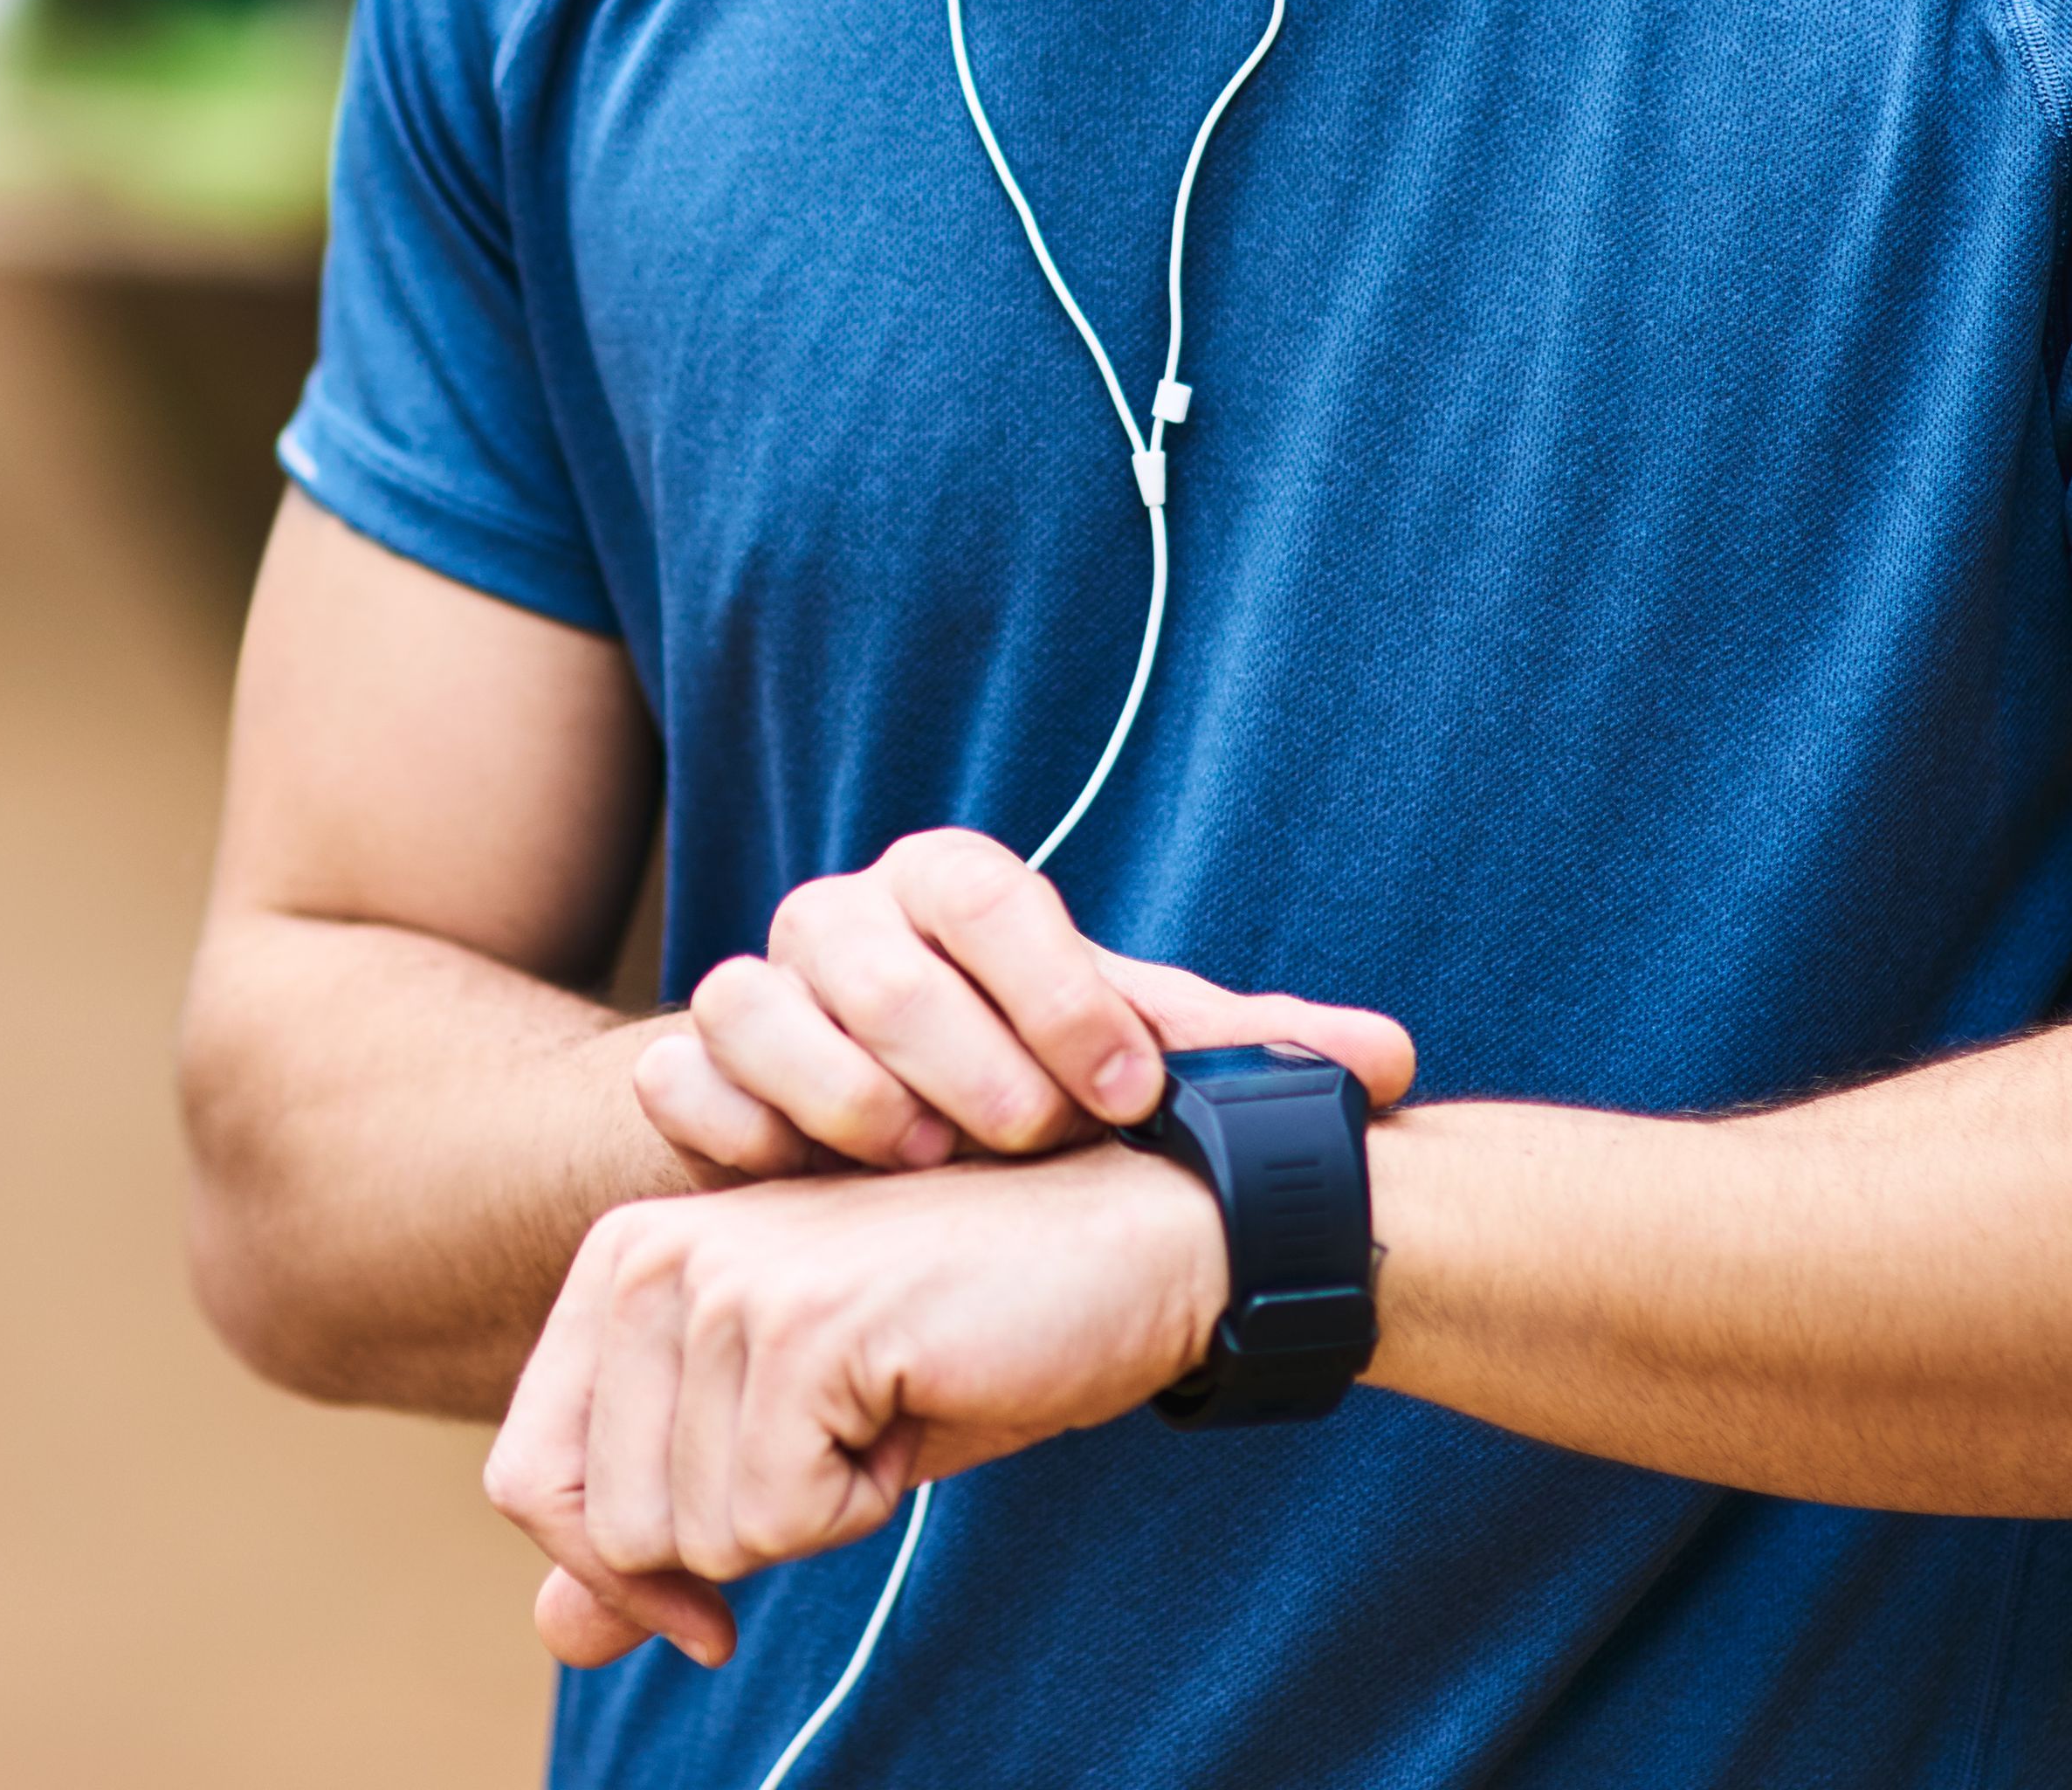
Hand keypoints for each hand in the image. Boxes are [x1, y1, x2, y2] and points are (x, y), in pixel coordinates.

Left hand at [484, 1144, 1225, 1668]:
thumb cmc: (954, 1341)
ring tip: (882, 1403)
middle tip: (844, 1430)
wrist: (1122, 1250)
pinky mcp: (798, 1325)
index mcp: (617, 1264)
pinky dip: (864, 1500)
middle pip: (612, 1530)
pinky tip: (913, 1401)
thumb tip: (554, 1638)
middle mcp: (643, 1255)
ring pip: (698, 1534)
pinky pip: (779, 1518)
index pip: (526, 1476)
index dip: (617, 1574)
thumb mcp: (788, 1445)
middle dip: (747, 1532)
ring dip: (817, 1510)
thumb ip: (660, 1529)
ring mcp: (717, 1281)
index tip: (713, 1595)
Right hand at [631, 828, 1417, 1176]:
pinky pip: (677, 1078)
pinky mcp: (688, 1077)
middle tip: (1023, 1137)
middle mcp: (841, 925)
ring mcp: (755, 996)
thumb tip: (1393, 1061)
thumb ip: (1239, 1057)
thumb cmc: (1026, 1086)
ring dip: (839, 1084)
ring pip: (751, 998)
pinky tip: (803, 1182)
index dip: (1053, 986)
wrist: (881, 1145)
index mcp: (949, 892)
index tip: (1122, 1091)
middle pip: (858, 940)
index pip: (982, 890)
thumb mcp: (1128, 1066)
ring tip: (922, 1161)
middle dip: (950, 1043)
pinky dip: (730, 1126)